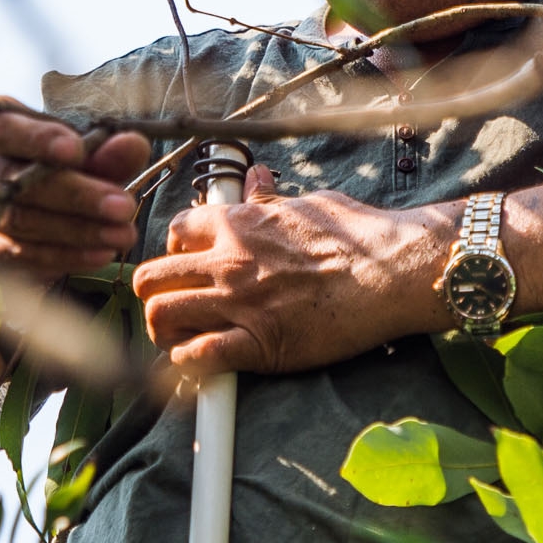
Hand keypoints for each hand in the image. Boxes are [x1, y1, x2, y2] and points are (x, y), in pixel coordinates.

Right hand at [0, 107, 150, 278]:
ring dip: (77, 231)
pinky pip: (21, 257)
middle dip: (75, 195)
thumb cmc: (47, 160)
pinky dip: (64, 256)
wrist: (15, 196)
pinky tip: (100, 254)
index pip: (6, 129)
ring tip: (123, 234)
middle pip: (15, 182)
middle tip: (123, 206)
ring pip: (20, 223)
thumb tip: (134, 146)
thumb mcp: (75, 145)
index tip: (75, 150)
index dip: (38, 140)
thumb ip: (104, 147)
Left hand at [130, 167, 452, 374]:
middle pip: (150, 277)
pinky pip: (197, 357)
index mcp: (239, 224)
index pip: (174, 231)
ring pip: (160, 317)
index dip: (174, 251)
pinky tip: (203, 364)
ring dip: (164, 331)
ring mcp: (239, 304)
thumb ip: (271, 197)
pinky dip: (189, 364)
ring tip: (182, 338)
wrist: (392, 273)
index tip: (189, 265)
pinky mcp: (258, 345)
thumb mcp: (309, 204)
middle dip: (155, 294)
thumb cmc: (360, 237)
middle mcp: (228, 262)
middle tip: (175, 305)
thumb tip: (257, 178)